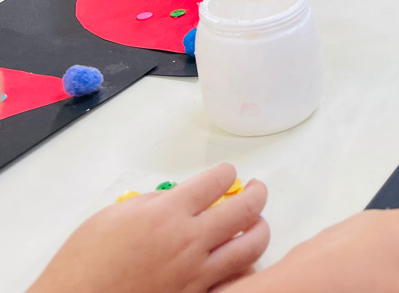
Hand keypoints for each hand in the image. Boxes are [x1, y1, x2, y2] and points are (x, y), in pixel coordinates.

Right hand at [29, 163, 268, 292]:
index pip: (216, 182)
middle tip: (258, 189)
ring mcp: (195, 273)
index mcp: (167, 213)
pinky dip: (245, 267)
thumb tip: (176, 198)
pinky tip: (242, 261)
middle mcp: (188, 241)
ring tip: (258, 223)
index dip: (227, 173)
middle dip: (258, 193)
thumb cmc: (83, 265)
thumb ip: (151, 203)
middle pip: (245, 209)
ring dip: (260, 229)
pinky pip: (235, 278)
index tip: (228, 174)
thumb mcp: (112, 217)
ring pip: (251, 246)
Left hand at [239, 209, 398, 292]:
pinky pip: (351, 254)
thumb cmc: (363, 288)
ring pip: (375, 243)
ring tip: (379, 287)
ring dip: (385, 265)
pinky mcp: (322, 246)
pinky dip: (358, 271)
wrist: (296, 291)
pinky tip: (349, 288)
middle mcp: (376, 220)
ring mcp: (346, 230)